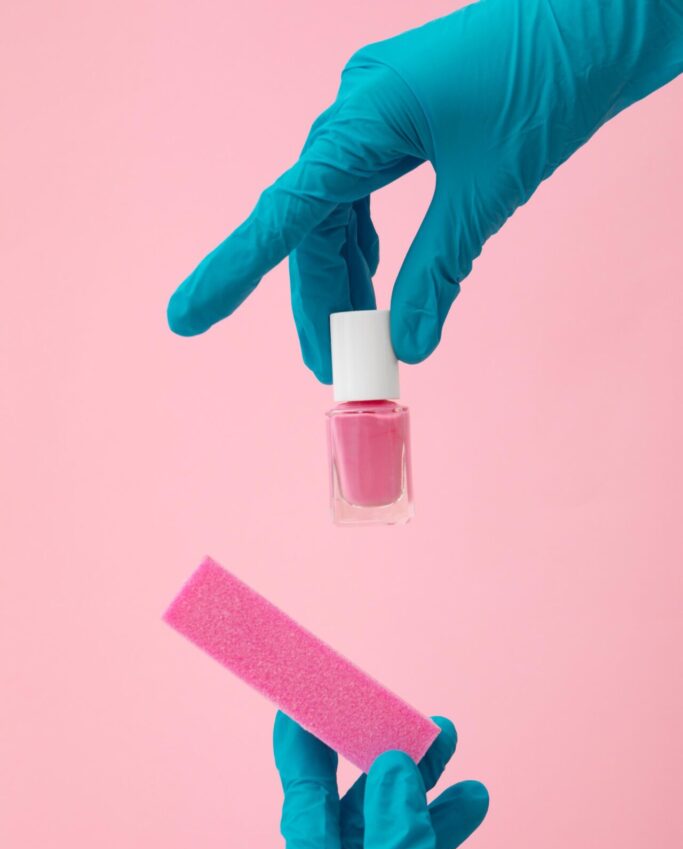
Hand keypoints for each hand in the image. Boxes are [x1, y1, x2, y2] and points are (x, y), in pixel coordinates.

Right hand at [167, 1, 682, 382]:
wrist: (604, 16)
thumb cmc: (552, 83)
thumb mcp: (490, 192)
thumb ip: (439, 272)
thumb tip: (408, 347)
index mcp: (365, 118)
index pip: (284, 211)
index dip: (232, 270)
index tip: (184, 319)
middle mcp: (357, 111)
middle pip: (311, 226)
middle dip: (318, 303)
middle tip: (331, 371)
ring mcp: (376, 112)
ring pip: (336, 214)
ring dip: (343, 281)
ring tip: (356, 345)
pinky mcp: (399, 120)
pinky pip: (363, 194)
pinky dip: (366, 245)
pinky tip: (372, 284)